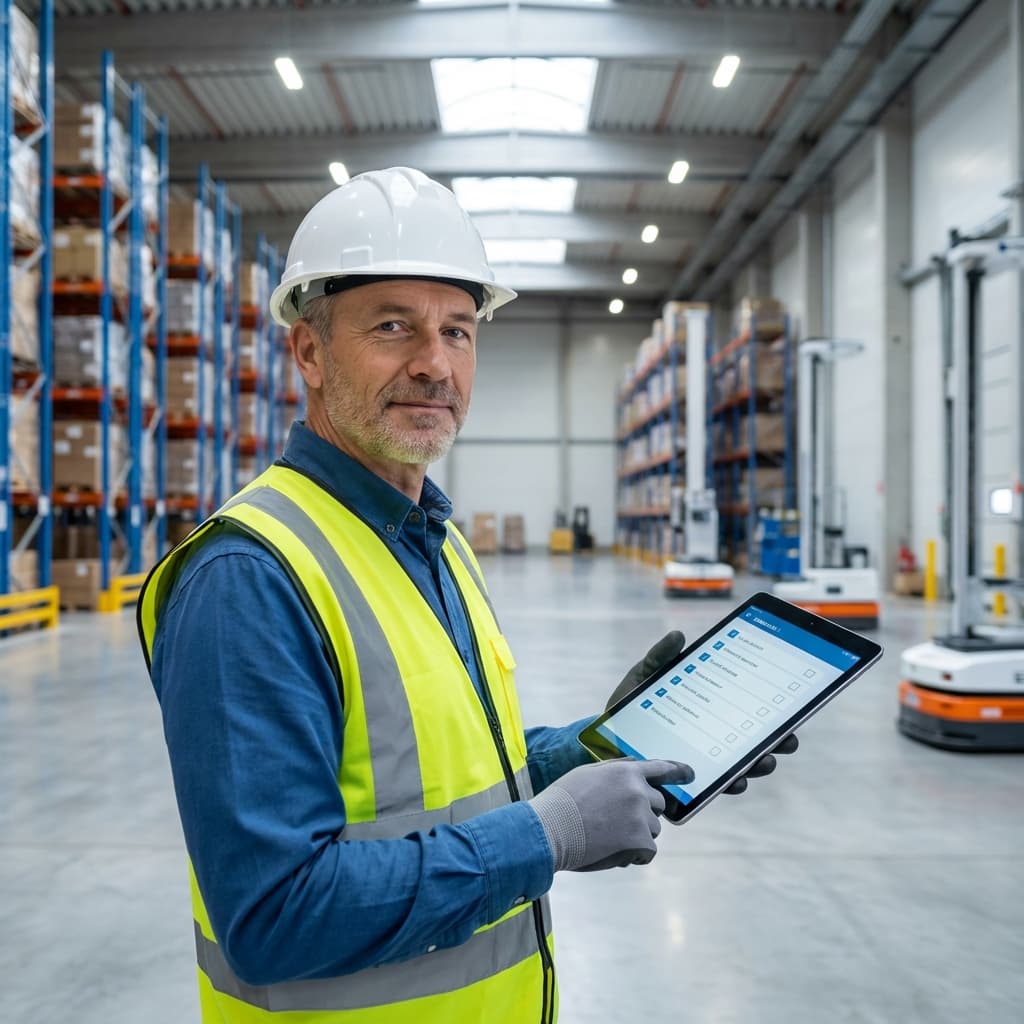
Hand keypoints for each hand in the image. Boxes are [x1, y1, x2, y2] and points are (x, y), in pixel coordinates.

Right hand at [529, 758, 693, 872]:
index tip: (690, 774)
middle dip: (643, 812)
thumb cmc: (563, 802)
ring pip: (653, 829)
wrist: (550, 830)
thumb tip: (633, 768)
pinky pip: (648, 850)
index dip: (677, 771)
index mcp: (626, 772)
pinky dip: (635, 854)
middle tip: (617, 822)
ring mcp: (641, 816)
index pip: (659, 768)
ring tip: (608, 837)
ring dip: (638, 834)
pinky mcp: (640, 841)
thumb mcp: (587, 773)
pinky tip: (612, 851)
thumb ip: (614, 770)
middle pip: (657, 804)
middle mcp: (639, 791)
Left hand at [605, 631, 799, 794]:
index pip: (744, 709)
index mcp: (707, 710)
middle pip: (753, 740)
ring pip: (741, 766)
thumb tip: (679, 636)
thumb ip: (659, 658)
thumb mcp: (643, 678)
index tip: (788, 705)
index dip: (768, 709)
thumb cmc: (627, 708)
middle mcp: (711, 738)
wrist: (602, 740)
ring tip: (766, 760)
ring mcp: (703, 760)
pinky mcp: (688, 781)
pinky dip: (729, 784)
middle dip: (776, 740)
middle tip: (788, 738)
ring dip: (758, 764)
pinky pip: (715, 786)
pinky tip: (736, 781)